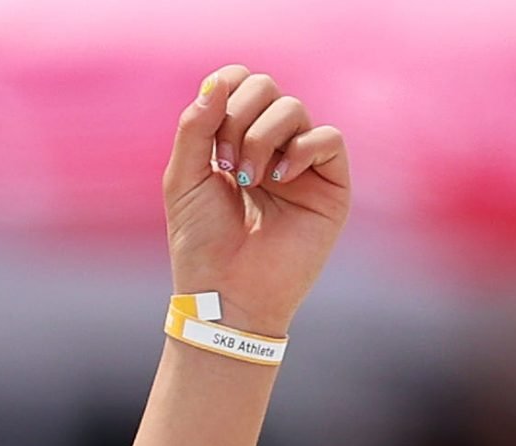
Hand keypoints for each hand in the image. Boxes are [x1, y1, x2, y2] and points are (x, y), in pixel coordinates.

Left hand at [163, 68, 350, 340]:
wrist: (226, 294)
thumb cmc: (202, 245)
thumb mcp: (184, 179)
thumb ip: (195, 128)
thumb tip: (216, 82)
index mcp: (234, 141)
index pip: (241, 84)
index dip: (227, 87)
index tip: (209, 123)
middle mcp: (270, 147)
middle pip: (267, 87)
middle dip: (239, 117)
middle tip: (225, 163)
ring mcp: (302, 163)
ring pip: (294, 108)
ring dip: (261, 138)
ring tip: (247, 180)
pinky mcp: (331, 183)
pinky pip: (327, 137)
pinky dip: (300, 149)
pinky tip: (278, 179)